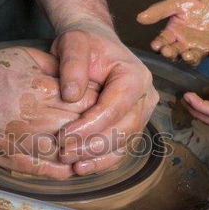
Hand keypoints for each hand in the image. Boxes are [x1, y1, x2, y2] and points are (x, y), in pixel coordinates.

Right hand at [0, 47, 98, 178]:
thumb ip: (54, 67)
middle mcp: (31, 115)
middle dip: (92, 132)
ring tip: (88, 155)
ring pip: (59, 151)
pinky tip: (67, 171)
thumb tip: (80, 79)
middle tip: (102, 134)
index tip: (103, 109)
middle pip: (76, 128)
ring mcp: (16, 137)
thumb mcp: (25, 56)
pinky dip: (54, 171)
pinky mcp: (2, 153)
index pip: (84, 102)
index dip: (97, 107)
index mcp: (40, 89)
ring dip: (77, 155)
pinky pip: (34, 167)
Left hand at [51, 19, 159, 174]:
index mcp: (135, 76)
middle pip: (123, 129)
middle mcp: (145, 97)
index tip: (64, 136)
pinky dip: (102, 161)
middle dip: (93, 145)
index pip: (115, 107)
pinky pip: (120, 148)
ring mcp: (140, 114)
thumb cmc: (83, 42)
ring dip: (97, 158)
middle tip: (64, 152)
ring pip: (124, 143)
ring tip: (72, 164)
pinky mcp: (131, 126)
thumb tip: (71, 95)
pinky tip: (81, 167)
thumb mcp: (73, 42)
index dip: (90, 125)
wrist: (91, 44)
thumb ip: (72, 64)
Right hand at [136, 0, 208, 64]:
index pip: (163, 42)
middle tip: (168, 51)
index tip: (155, 45)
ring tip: (187, 56)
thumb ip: (160, 10)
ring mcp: (203, 48)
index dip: (159, 45)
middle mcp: (186, 44)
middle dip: (171, 54)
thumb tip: (139, 18)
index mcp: (174, 33)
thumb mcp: (178, 1)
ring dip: (190, 59)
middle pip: (176, 54)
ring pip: (194, 59)